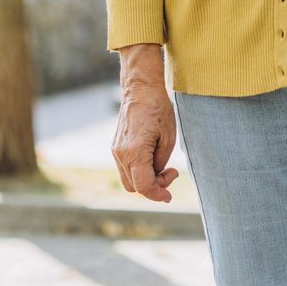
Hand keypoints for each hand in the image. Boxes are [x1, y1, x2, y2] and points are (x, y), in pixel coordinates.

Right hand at [111, 47, 179, 202]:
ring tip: (163, 166)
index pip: (143, 186)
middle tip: (171, 173)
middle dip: (154, 187)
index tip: (170, 196)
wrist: (141, 89)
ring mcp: (116, 150)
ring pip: (128, 180)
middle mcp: (121, 154)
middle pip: (134, 187)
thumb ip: (160, 163)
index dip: (157, 195)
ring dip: (145, 180)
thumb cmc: (158, 110)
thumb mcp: (168, 138)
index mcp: (135, 152)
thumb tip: (157, 176)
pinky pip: (126, 169)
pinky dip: (139, 171)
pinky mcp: (116, 146)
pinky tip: (152, 159)